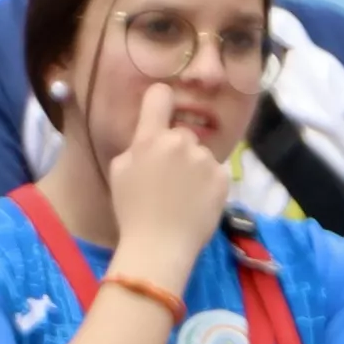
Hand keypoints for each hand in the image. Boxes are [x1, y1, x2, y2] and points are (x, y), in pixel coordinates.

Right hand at [108, 83, 230, 284]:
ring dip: (195, 168)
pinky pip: (216, 172)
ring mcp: (204, 160)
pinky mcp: (223, 179)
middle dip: (177, 150)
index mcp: (150, 138)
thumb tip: (149, 136)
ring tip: (184, 196)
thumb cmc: (132, 211)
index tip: (163, 109)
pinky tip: (197, 203)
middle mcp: (180, 142)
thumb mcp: (120, 170)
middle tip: (169, 179)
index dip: (162, 101)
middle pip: (182, 134)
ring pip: (201, 155)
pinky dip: (210, 184)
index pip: (160, 96)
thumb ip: (137, 145)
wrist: (159, 246)